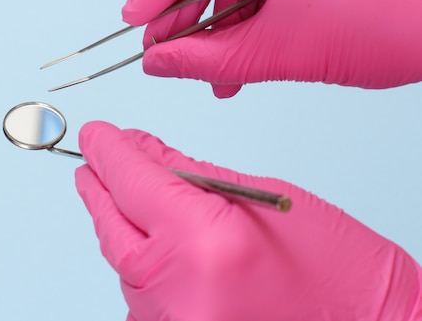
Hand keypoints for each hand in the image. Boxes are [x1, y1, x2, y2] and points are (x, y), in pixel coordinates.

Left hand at [75, 121, 421, 320]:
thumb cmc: (339, 273)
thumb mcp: (265, 201)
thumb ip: (190, 176)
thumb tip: (141, 152)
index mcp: (203, 244)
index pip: (133, 182)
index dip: (109, 153)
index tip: (97, 136)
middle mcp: (177, 293)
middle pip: (113, 228)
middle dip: (101, 189)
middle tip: (94, 162)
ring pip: (123, 264)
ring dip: (120, 226)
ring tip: (122, 195)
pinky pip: (140, 296)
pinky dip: (140, 265)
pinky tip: (147, 242)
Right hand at [123, 0, 421, 97]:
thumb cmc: (397, 15)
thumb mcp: (282, 47)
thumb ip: (206, 57)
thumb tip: (158, 62)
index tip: (143, 26)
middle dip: (182, 11)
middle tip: (172, 56)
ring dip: (213, 22)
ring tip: (212, 72)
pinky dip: (243, 14)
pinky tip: (238, 57)